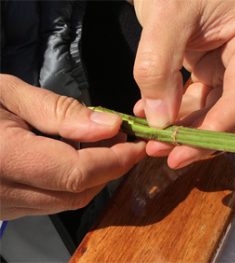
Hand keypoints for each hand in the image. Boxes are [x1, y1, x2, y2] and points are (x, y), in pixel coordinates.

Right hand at [0, 75, 145, 219]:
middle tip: (122, 138)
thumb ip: (58, 111)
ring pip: (65, 203)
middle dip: (108, 168)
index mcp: (3, 159)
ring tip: (97, 143)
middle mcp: (1, 192)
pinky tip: (69, 157)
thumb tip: (110, 127)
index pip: (77, 173)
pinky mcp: (2, 210)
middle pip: (77, 194)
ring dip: (91, 177)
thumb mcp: (5, 93)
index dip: (115, 159)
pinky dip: (68, 184)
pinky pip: (46, 204)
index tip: (137, 140)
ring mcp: (0, 207)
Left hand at [130, 0, 234, 168]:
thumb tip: (158, 120)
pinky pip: (203, 91)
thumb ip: (159, 67)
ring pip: (220, 104)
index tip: (183, 150)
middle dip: (202, 135)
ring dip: (188, 126)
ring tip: (153, 141)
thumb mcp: (167, 14)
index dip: (218, 129)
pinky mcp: (216, 54)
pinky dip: (179, 107)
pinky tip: (151, 115)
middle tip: (166, 154)